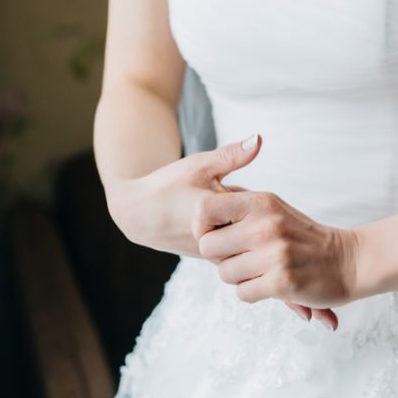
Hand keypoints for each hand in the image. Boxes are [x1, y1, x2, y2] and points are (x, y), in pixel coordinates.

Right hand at [104, 134, 260, 255]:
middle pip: (250, 222)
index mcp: (222, 219)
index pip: (255, 206)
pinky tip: (208, 222)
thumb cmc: (168, 186)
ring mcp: (216, 254)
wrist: (138, 215)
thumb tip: (259, 138)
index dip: (241, 192)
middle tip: (208, 199)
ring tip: (204, 209)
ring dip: (235, 221)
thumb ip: (232, 155)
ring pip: (241, 234)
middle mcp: (222, 242)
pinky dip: (227, 231)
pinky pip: (232, 244)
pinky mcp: (211, 259)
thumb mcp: (200, 165)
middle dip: (242, 209)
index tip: (217, 189)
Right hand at [105, 133, 330, 325]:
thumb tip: (258, 140)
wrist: (139, 212)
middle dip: (297, 291)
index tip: (307, 276)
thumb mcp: (198, 166)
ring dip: (290, 298)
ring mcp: (219, 258)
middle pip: (266, 274)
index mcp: (223, 230)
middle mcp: (223, 251)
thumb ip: (231, 156)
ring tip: (321, 318)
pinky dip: (272, 292)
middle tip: (327, 316)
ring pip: (260, 280)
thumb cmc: (167, 187)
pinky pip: (249, 279)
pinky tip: (299, 310)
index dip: (290, 263)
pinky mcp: (218, 258)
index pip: (261, 248)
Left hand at [192, 167, 359, 329]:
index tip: (215, 235)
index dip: (201, 226)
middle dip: (220, 257)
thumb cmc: (303, 236)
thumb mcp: (275, 207)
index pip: (205, 208)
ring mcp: (275, 254)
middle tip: (242, 257)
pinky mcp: (282, 282)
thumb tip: (201, 212)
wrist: (348, 260)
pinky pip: (242, 293)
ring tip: (261, 270)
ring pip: (224, 274)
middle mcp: (266, 225)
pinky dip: (253, 293)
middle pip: (208, 247)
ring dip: (238, 277)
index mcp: (262, 202)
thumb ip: (241, 207)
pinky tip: (270, 283)